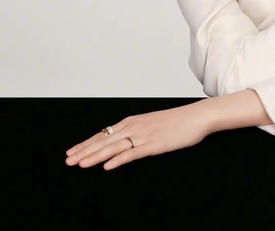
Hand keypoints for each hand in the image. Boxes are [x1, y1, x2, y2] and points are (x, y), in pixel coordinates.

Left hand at [65, 101, 211, 169]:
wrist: (197, 116)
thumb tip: (125, 139)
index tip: (73, 151)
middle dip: (84, 150)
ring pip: (114, 146)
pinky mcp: (154, 144)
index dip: (87, 143)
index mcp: (133, 121)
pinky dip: (118, 159)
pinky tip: (107, 166)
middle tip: (68, 160)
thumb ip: (138, 131)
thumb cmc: (178, 121)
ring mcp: (144, 135)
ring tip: (80, 164)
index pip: (104, 133)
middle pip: (104, 139)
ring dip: (95, 155)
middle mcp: (134, 126)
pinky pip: (132, 153)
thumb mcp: (153, 123)